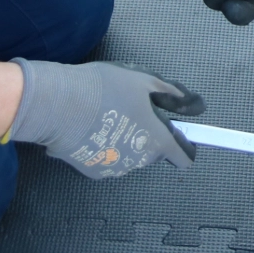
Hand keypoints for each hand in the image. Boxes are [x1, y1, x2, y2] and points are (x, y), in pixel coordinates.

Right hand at [7, 59, 204, 177]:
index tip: (178, 134)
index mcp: (157, 141)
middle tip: (133, 111)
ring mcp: (116, 169)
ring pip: (131, 156)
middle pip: (154, 153)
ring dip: (127, 142)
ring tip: (109, 116)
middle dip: (149, 135)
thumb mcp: (145, 81)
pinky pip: (109, 159)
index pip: (184, 157)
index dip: (184, 145)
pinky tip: (93, 128)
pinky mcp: (93, 171)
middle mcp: (139, 161)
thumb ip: (174, 95)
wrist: (57, 104)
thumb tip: (196, 104)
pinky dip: (106, 148)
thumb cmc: (103, 89)